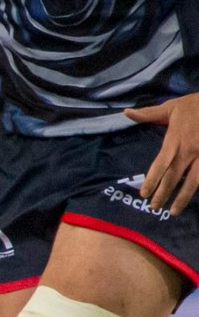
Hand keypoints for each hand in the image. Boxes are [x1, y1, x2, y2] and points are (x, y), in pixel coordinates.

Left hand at [124, 94, 198, 214]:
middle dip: (163, 194)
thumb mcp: (171, 107)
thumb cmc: (194, 105)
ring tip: (173, 211)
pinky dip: (198, 188)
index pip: (160, 164)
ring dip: (182, 198)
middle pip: (173, 177)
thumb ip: (148, 114)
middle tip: (153, 207)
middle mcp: (189, 151)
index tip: (143, 194)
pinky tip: (194, 198)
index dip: (152, 180)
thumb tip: (126, 113)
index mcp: (175, 140)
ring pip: (193, 182)